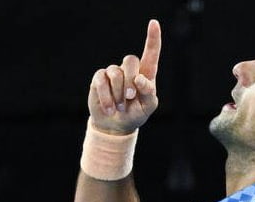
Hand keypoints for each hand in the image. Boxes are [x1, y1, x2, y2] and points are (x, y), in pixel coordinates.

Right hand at [88, 18, 160, 132]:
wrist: (116, 125)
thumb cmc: (135, 114)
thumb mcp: (147, 107)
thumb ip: (149, 93)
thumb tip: (140, 79)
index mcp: (145, 74)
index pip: (151, 53)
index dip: (153, 38)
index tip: (154, 23)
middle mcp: (129, 69)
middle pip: (130, 60)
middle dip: (130, 81)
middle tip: (131, 98)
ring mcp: (113, 72)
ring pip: (115, 72)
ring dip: (118, 93)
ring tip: (120, 108)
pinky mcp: (99, 78)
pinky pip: (101, 80)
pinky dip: (106, 97)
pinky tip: (110, 108)